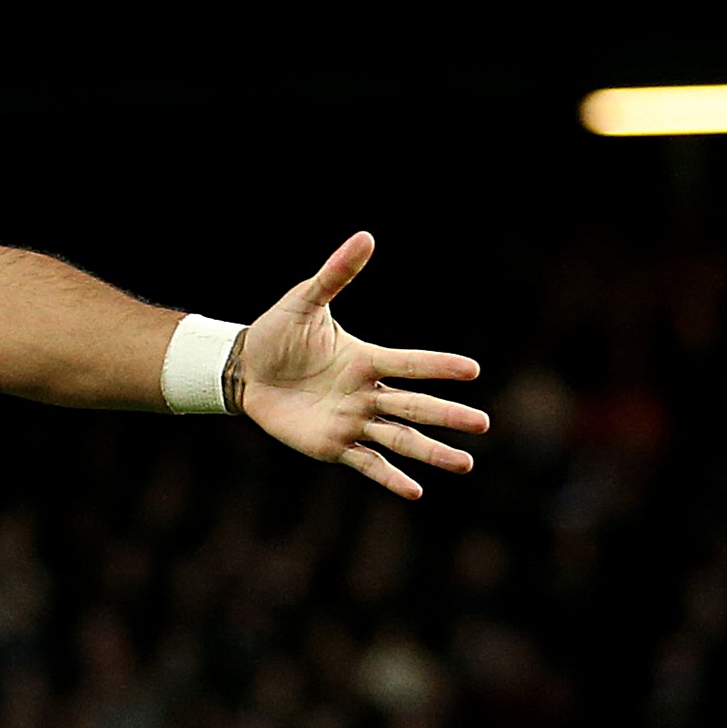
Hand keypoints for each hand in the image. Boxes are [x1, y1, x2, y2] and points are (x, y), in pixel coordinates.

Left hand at [240, 232, 489, 498]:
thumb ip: (336, 274)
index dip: (438, 366)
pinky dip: (389, 478)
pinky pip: (366, 463)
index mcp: (366, 360)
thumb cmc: (277, 333)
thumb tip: (365, 236)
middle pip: (414, 406)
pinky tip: (415, 491)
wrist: (243, 368)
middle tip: (483, 424)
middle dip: (447, 416)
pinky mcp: (332, 445)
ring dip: (431, 452)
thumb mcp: (305, 301)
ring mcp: (352, 422)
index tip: (472, 370)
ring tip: (465, 464)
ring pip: (399, 439)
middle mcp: (367, 394)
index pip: (410, 364)